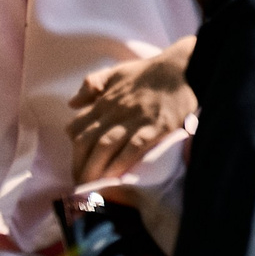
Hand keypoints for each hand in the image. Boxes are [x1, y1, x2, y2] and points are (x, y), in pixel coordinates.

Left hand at [67, 38, 198, 180]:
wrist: (182, 68)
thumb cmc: (148, 72)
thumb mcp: (115, 72)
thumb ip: (92, 84)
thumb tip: (72, 104)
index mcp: (104, 101)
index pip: (76, 128)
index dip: (72, 149)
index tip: (77, 163)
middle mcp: (115, 112)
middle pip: (86, 142)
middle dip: (79, 166)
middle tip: (80, 184)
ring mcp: (135, 119)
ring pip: (105, 146)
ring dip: (94, 169)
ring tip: (91, 187)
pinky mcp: (156, 126)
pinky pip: (133, 147)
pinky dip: (121, 163)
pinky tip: (114, 177)